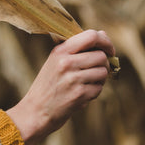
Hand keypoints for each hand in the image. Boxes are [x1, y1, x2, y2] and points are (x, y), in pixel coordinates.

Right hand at [6, 29, 115, 144]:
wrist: (36, 111)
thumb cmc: (48, 84)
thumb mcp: (56, 61)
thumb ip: (78, 48)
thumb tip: (103, 34)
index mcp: (60, 51)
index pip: (91, 36)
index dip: (105, 41)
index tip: (108, 50)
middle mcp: (66, 62)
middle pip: (101, 56)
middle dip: (103, 64)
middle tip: (95, 71)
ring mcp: (73, 79)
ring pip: (103, 72)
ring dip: (100, 79)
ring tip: (87, 83)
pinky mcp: (79, 95)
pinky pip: (99, 88)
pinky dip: (94, 92)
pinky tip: (82, 94)